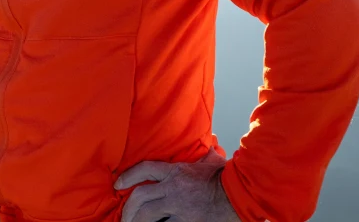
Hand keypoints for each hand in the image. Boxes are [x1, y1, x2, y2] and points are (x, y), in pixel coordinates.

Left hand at [115, 151, 239, 221]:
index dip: (128, 176)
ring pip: (148, 214)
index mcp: (177, 172)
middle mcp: (173, 189)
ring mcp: (178, 207)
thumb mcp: (213, 164)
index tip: (117, 184)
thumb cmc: (227, 180)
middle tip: (124, 216)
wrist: (241, 195)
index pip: (145, 169)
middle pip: (140, 196)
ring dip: (136, 220)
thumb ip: (207, 156)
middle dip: (129, 208)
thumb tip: (213, 144)